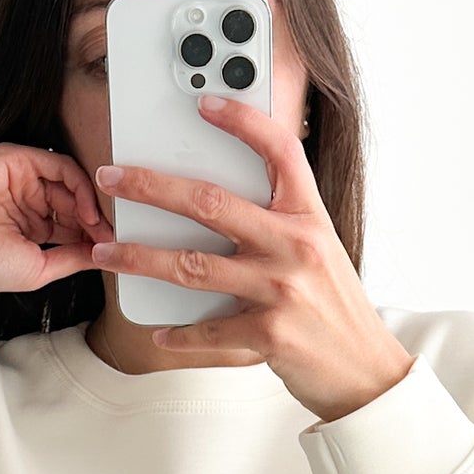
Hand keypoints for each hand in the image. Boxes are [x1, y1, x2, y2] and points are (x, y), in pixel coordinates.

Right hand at [0, 145, 112, 295]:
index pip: (72, 224)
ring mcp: (22, 179)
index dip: (93, 235)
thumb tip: (104, 256)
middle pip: (74, 202)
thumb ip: (72, 258)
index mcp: (29, 225)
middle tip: (113, 237)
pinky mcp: (16, 159)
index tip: (113, 250)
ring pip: (70, 182)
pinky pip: (59, 164)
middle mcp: (27, 200)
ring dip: (91, 202)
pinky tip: (87, 209)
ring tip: (101, 225)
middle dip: (96, 220)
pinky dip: (79, 184)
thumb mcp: (39, 268)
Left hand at [87, 95, 413, 421]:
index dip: (243, 122)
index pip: (280, 151)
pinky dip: (178, 333)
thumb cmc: (335, 306)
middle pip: (210, 202)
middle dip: (151, 187)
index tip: (204, 104)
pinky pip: (208, 328)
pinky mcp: (268, 333)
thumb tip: (220, 202)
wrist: (366, 369)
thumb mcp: (320, 250)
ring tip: (106, 252)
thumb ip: (279, 223)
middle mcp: (295, 245)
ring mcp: (281, 289)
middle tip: (111, 179)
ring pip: (192, 265)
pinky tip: (158, 331)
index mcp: (309, 217)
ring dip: (140, 258)